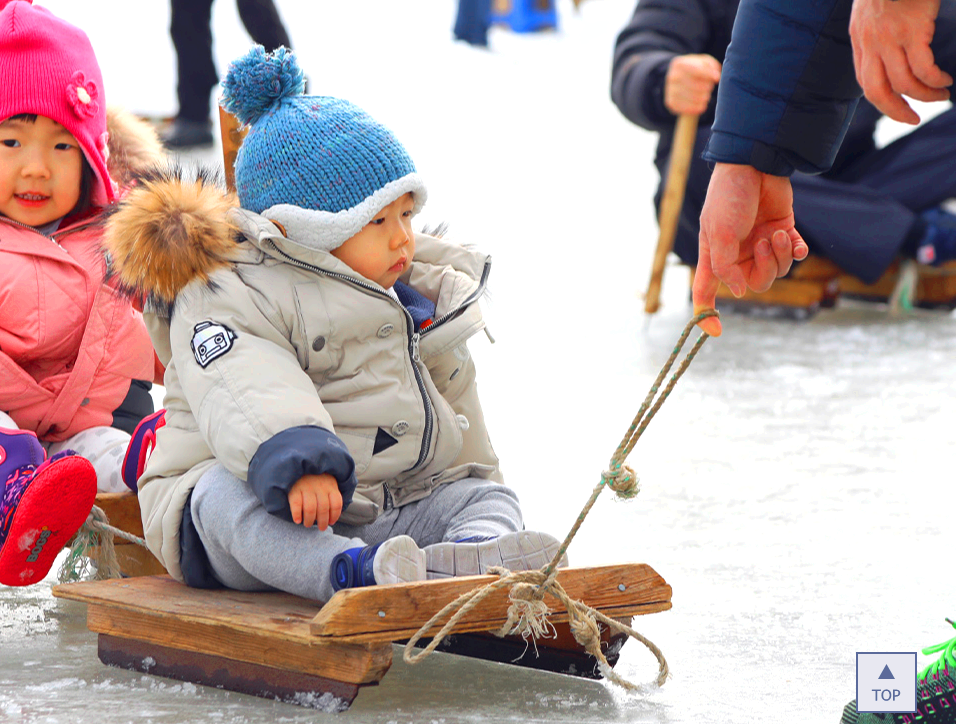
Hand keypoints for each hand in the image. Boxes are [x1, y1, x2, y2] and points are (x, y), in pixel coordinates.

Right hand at [288, 473, 341, 529]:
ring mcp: (306, 487)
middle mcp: (319, 486)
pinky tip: (297, 520)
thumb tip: (333, 515)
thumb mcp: (328, 481)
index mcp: (330, 485)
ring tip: (308, 524)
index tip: (331, 522)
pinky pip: (296, 504)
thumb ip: (331, 494)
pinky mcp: (294, 488)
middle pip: (323, 509)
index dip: (335, 515)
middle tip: (321, 528)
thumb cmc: (316, 477)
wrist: (299, 462)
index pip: (336, 504)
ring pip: (310, 509)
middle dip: (323, 522)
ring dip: (309, 520)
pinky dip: (296, 514)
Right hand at [664, 54, 721, 115]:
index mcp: (679, 64)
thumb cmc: (696, 70)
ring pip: (695, 98)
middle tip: (709, 87)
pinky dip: (699, 107)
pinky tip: (701, 103)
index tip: (717, 78)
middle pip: (697, 85)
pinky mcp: (671, 103)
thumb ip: (711, 66)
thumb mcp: (703, 62)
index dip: (709, 75)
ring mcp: (670, 91)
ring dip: (704, 97)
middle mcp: (672, 77)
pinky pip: (689, 109)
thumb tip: (716, 77)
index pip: (697, 70)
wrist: (679, 81)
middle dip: (707, 87)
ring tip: (705, 94)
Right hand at [693, 164, 808, 336]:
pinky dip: (796, 252)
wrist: (755, 164)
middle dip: (763, 269)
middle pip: (754, 284)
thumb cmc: (728, 197)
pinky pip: (794, 255)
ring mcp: (761, 243)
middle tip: (762, 244)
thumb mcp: (718, 233)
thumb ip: (726, 266)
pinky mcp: (783, 231)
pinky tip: (795, 243)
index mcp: (715, 255)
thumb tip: (740, 291)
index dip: (707, 313)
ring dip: (780, 255)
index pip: (707, 291)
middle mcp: (738, 254)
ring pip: (777, 271)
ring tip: (775, 233)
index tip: (714, 332)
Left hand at [850, 0, 950, 123]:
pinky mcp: (913, 30)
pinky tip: (944, 80)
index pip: (865, 83)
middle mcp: (871, 44)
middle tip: (913, 120)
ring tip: (940, 95)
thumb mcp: (871, 13)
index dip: (881, 102)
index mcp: (860, 41)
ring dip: (924, 96)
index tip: (897, 109)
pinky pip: (923, 68)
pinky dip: (934, 80)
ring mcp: (891, 38)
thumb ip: (875, 35)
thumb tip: (886, 59)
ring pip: (904, 83)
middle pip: (878, 92)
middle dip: (896, 111)